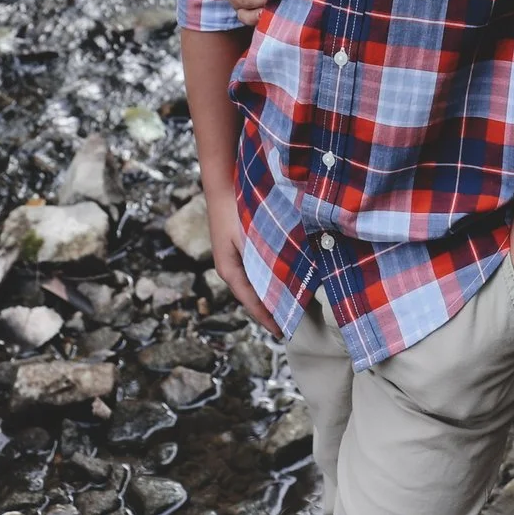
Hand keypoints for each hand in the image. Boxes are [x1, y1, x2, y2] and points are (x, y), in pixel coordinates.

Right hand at [206, 184, 277, 334]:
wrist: (222, 183)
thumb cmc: (235, 209)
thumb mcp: (251, 237)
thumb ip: (265, 258)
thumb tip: (284, 281)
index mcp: (230, 270)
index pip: (251, 302)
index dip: (267, 318)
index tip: (282, 331)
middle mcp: (229, 267)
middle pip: (252, 296)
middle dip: (270, 309)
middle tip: (291, 322)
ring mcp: (232, 257)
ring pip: (254, 283)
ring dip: (269, 293)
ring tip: (289, 305)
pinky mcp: (238, 246)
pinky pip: (255, 269)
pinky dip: (268, 277)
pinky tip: (281, 277)